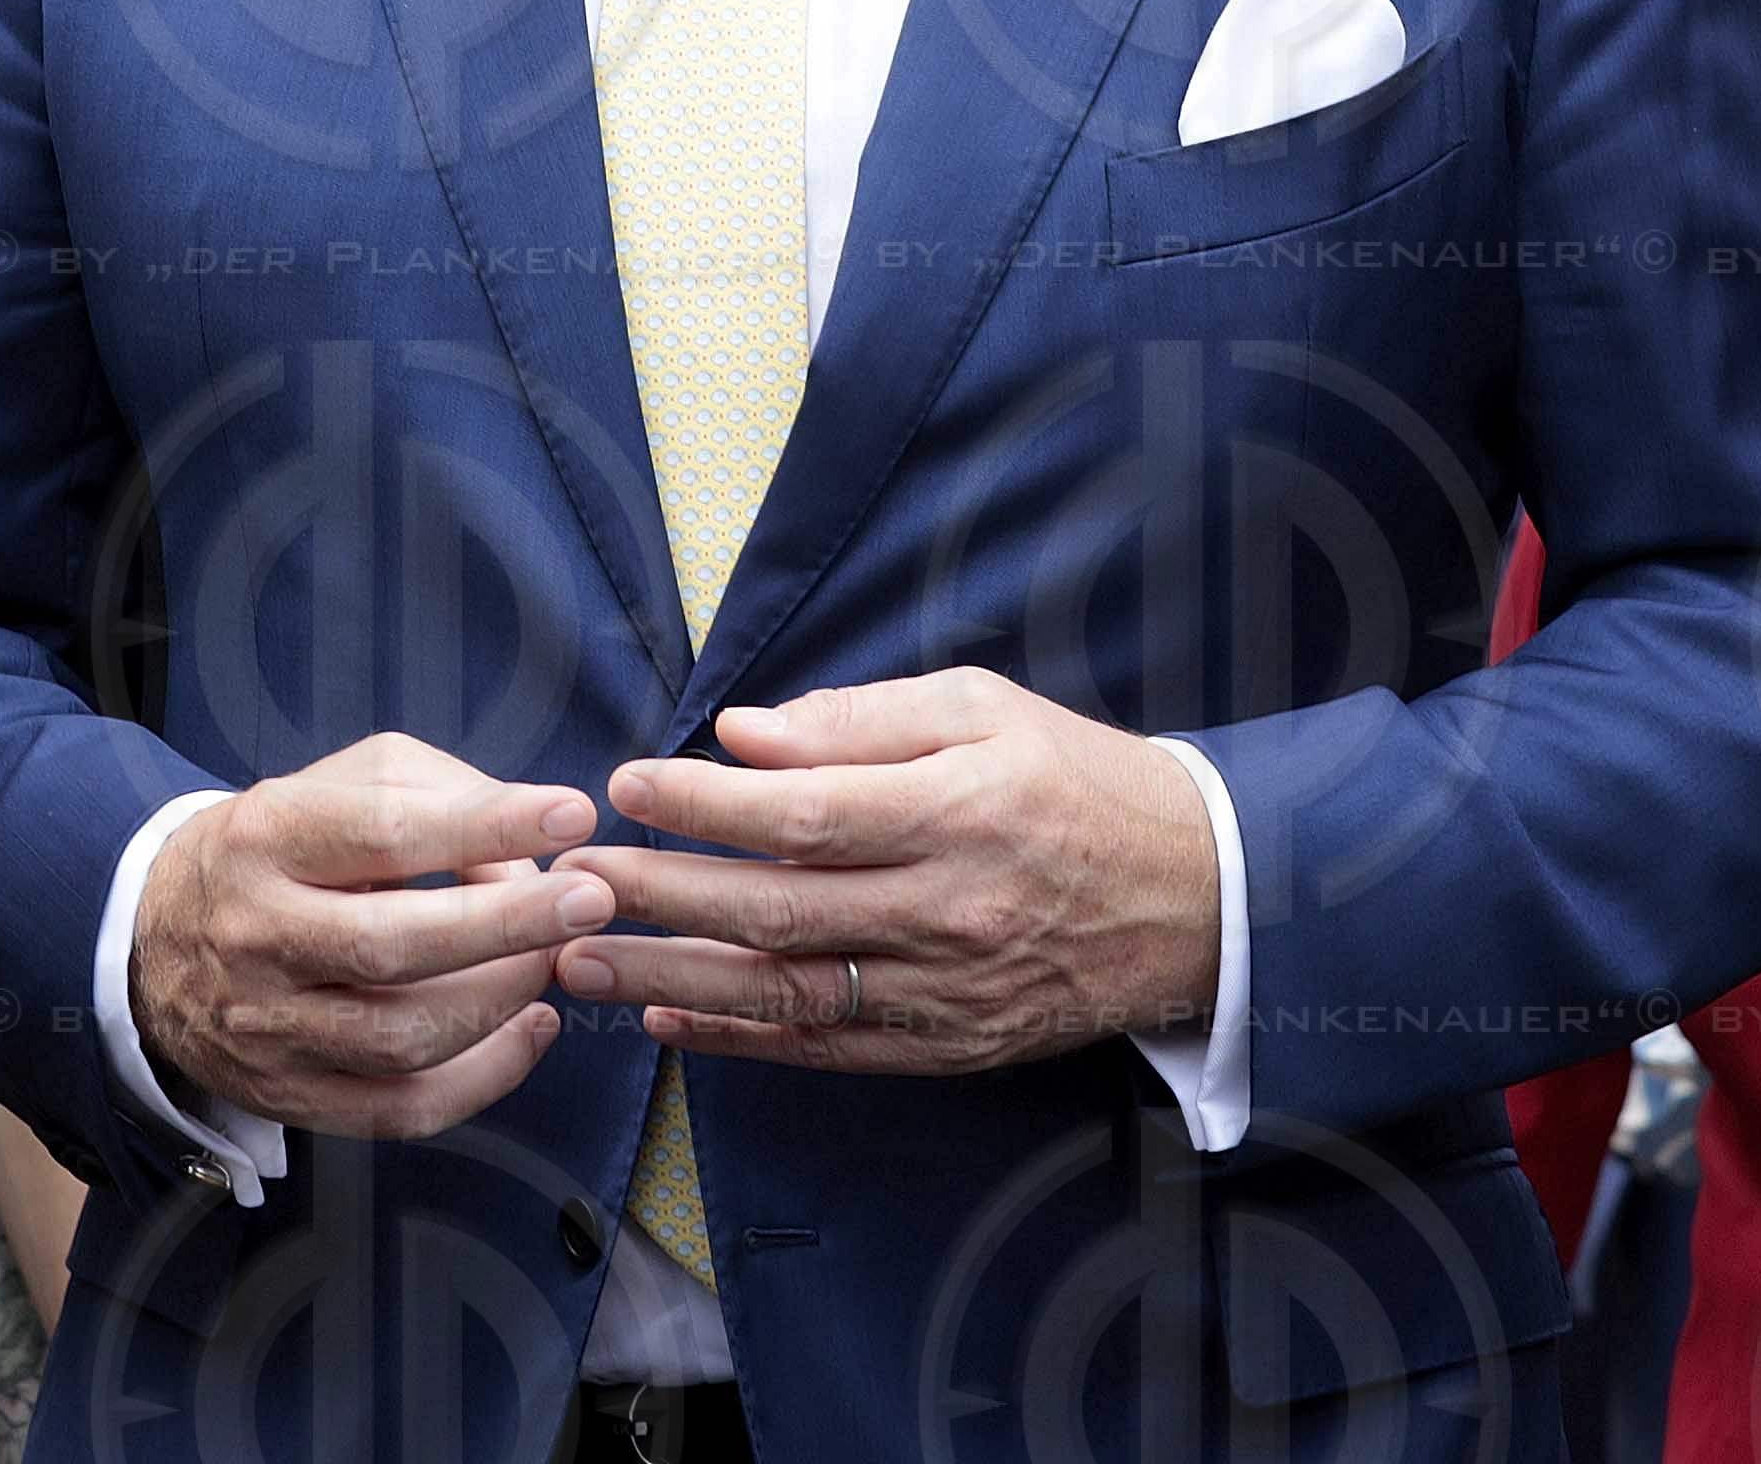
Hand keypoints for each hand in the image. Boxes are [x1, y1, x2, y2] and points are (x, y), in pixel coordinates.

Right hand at [130, 733, 608, 1139]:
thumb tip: (530, 846)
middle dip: (508, 925)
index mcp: (265, 838)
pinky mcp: (288, 1094)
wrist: (153, 937)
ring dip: (501, 1000)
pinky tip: (530, 1029)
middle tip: (591, 898)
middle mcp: (257, 935)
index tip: (571, 811)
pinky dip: (484, 1078)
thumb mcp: (335, 782)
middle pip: (390, 943)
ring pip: (401, 1037)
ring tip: (554, 958)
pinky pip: (400, 1108)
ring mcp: (267, 1028)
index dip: (483, 824)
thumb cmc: (282, 847)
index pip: (381, 830)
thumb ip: (434, 793)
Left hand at [561, 669, 1216, 1073]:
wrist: (1193, 896)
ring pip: (786, 994)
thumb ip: (862, 720)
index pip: (806, 812)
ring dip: (670, 982)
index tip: (625, 782)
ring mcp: (947, 991)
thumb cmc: (1076, 779)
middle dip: (659, 896)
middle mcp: (949, 909)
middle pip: (778, 910)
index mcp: (959, 810)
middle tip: (567, 879)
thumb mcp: (983, 709)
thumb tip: (745, 733)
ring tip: (578, 959)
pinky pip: (827, 1050)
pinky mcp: (949, 1048)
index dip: (704, 802)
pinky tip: (667, 1020)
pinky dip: (739, 1040)